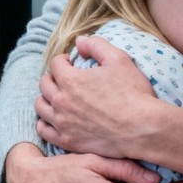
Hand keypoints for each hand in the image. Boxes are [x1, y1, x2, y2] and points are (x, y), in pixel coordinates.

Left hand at [36, 35, 154, 155]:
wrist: (143, 128)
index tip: (71, 62)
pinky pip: (44, 131)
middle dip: (53, 77)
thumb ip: (96, 45)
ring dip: (47, 98)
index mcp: (70, 80)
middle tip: (65, 78)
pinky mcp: (68, 142)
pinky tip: (56, 118)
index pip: (54, 64)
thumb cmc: (132, 92)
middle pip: (44, 84)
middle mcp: (61, 102)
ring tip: (58, 97)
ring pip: (40, 107)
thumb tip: (79, 41)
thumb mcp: (118, 59)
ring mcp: (63, 124)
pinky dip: (45, 122)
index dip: (63, 59)